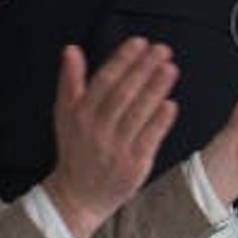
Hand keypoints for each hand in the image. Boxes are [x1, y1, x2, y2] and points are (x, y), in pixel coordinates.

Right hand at [44, 38, 180, 237]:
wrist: (77, 195)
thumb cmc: (76, 149)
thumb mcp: (65, 114)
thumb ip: (70, 81)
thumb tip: (70, 49)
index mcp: (80, 113)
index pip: (104, 81)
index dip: (122, 60)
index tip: (140, 42)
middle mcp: (97, 129)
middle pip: (123, 94)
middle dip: (144, 69)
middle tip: (163, 49)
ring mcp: (115, 148)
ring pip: (138, 114)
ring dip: (155, 90)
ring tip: (171, 68)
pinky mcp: (133, 165)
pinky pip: (148, 140)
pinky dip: (159, 122)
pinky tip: (171, 104)